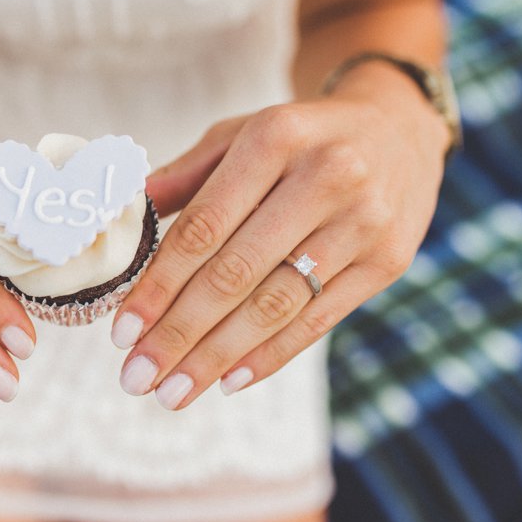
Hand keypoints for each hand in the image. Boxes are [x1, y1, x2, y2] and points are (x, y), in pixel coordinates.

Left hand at [112, 71, 449, 408]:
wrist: (399, 128)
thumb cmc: (299, 137)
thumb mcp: (241, 134)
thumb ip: (184, 176)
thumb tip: (123, 216)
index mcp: (274, 138)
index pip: (203, 228)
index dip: (159, 285)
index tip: (123, 331)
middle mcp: (325, 177)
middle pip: (236, 274)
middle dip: (179, 334)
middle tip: (137, 377)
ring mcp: (363, 222)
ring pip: (276, 305)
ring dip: (217, 357)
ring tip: (173, 393)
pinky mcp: (388, 260)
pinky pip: (319, 320)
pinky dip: (270, 355)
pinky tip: (228, 381)